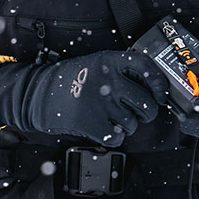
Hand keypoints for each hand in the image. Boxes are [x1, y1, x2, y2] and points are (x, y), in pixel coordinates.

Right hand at [0, 50, 169, 146]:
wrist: (39, 94)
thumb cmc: (70, 79)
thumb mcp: (95, 64)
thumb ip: (121, 70)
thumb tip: (152, 86)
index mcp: (110, 61)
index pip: (147, 68)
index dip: (159, 84)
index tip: (160, 94)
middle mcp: (109, 81)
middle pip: (146, 104)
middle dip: (146, 112)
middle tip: (138, 112)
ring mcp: (101, 103)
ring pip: (133, 124)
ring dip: (127, 125)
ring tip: (111, 117)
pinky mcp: (93, 124)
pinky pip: (118, 138)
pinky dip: (113, 137)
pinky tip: (104, 127)